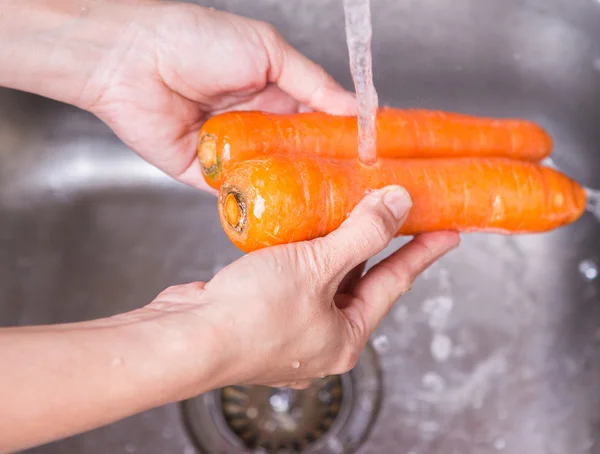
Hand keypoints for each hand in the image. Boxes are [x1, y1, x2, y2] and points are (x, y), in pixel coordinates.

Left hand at [79, 1, 355, 191]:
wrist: (133, 60)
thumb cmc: (197, 42)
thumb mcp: (268, 51)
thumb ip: (312, 81)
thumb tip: (355, 106)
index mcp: (274, 96)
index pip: (319, 124)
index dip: (345, 140)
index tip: (372, 158)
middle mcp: (258, 128)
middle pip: (300, 157)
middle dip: (325, 173)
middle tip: (357, 193)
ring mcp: (234, 155)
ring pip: (273, 181)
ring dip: (297, 193)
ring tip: (330, 210)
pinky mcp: (207, 177)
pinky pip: (239, 196)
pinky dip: (259, 204)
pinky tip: (286, 216)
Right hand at [142, 186, 459, 391]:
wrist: (186, 338)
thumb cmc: (251, 317)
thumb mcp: (318, 267)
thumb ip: (362, 234)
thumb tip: (397, 204)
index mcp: (345, 337)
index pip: (396, 283)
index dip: (423, 253)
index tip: (447, 232)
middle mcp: (321, 337)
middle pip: (362, 281)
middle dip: (380, 246)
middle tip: (401, 212)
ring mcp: (290, 328)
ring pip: (325, 278)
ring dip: (338, 246)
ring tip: (352, 212)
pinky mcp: (262, 313)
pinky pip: (295, 277)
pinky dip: (303, 253)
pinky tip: (300, 231)